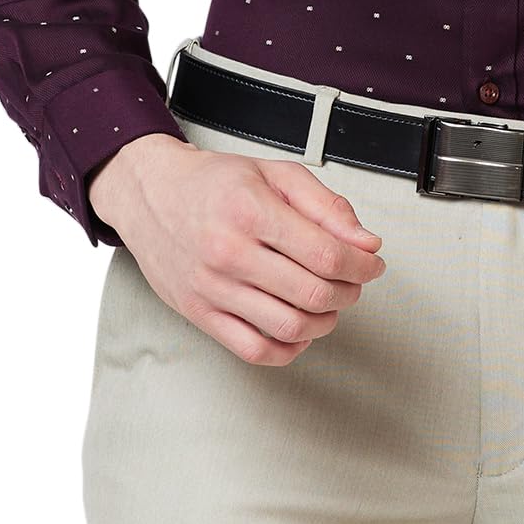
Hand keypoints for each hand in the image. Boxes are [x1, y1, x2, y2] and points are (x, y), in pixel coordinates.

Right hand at [88, 134, 387, 364]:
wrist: (152, 194)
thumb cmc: (214, 183)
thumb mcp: (275, 174)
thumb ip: (326, 206)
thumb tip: (365, 241)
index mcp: (251, 210)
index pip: (325, 253)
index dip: (361, 264)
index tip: (372, 263)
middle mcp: (229, 252)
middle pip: (312, 293)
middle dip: (348, 291)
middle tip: (354, 282)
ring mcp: (212, 288)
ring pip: (288, 326)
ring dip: (324, 322)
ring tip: (330, 304)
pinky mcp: (200, 313)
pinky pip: (254, 349)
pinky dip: (288, 348)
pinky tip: (298, 329)